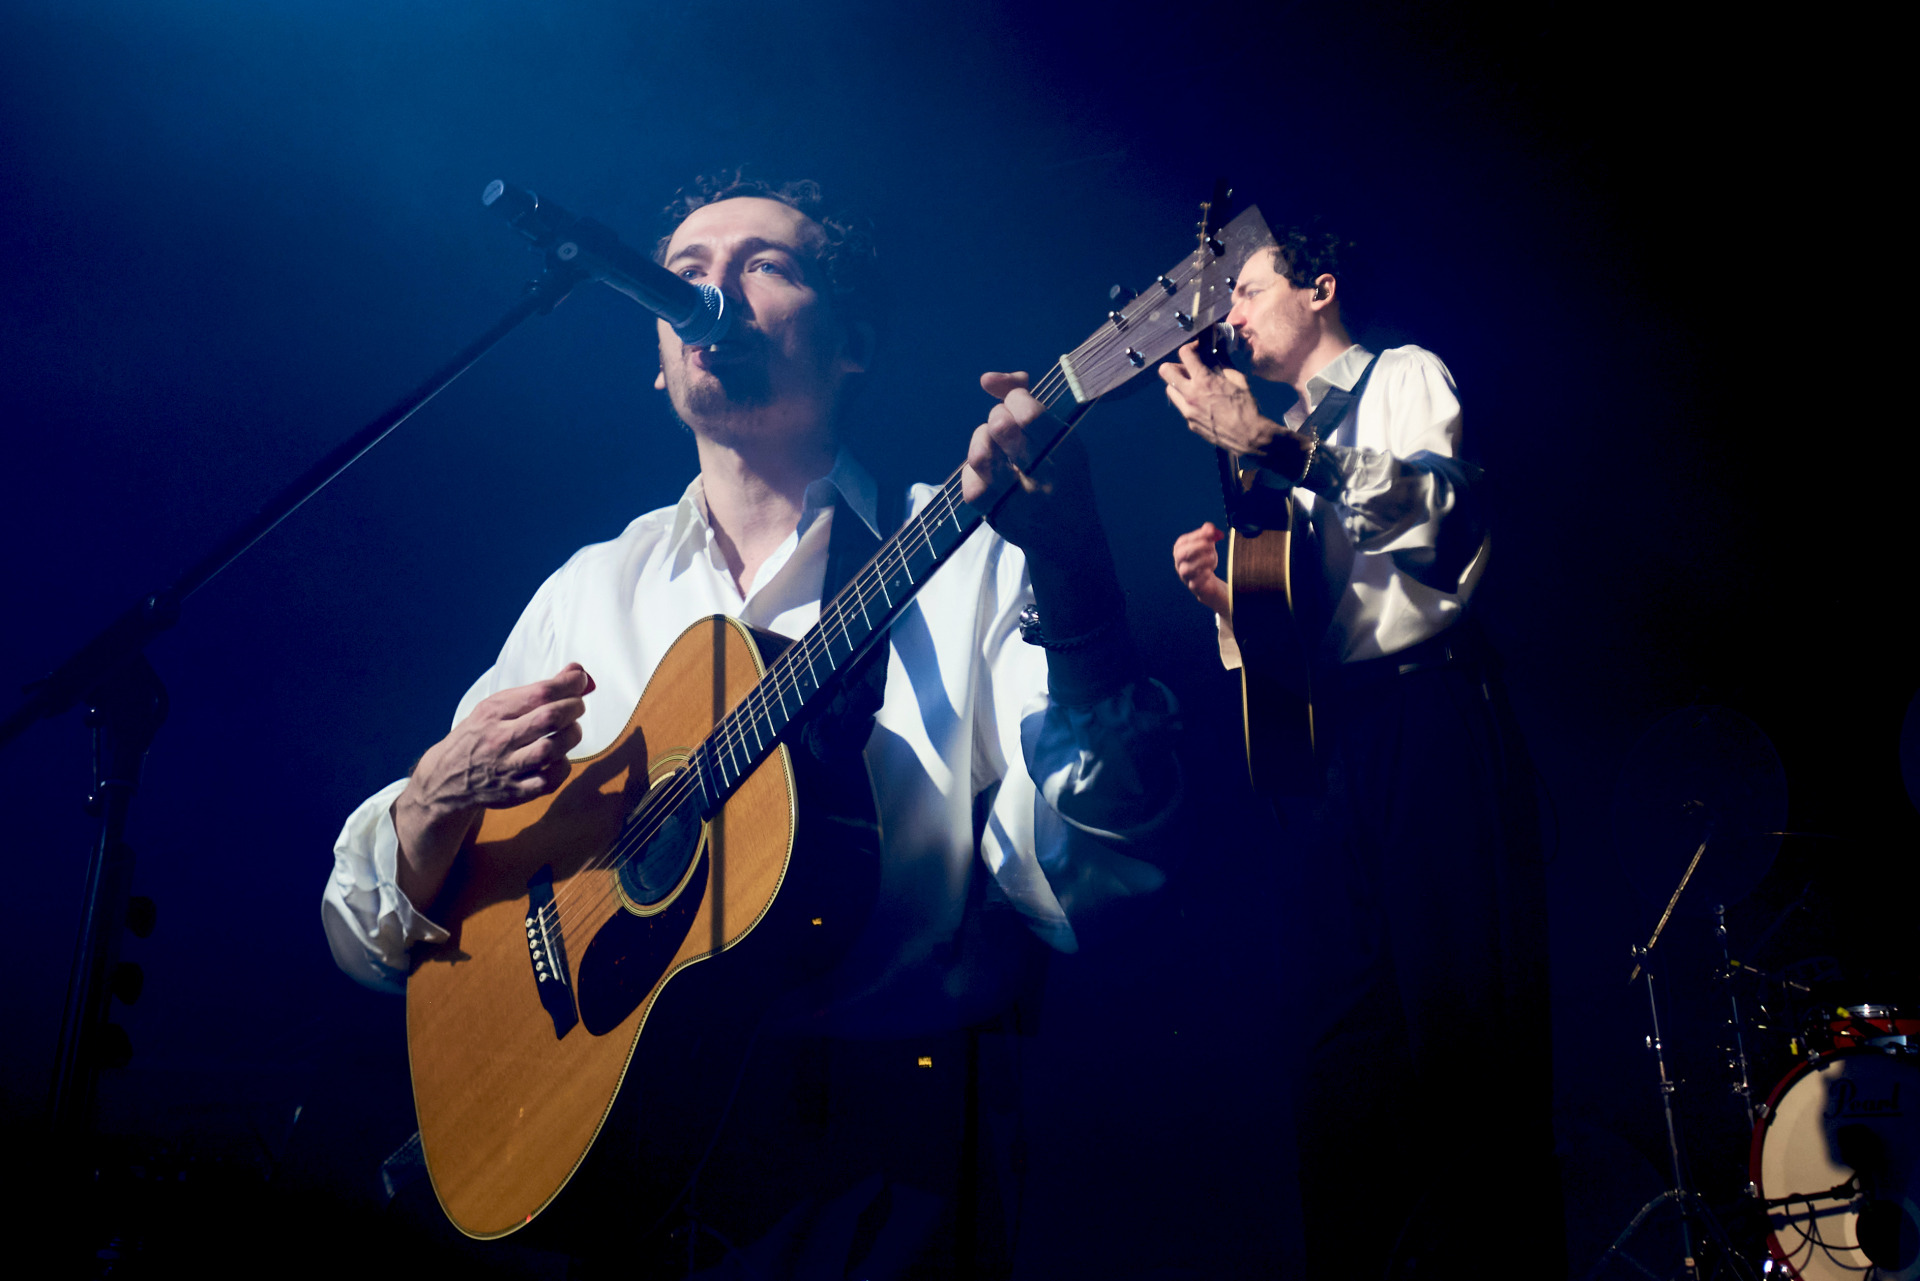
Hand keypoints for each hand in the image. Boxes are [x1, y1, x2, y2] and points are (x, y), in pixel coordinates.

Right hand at [393, 662, 594, 905]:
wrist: (446, 777)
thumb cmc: (481, 734)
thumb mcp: (497, 707)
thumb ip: (537, 691)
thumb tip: (577, 672)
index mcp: (493, 712)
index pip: (540, 693)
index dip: (569, 684)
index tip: (579, 679)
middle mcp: (499, 739)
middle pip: (549, 718)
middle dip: (573, 707)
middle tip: (576, 706)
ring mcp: (507, 768)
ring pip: (551, 749)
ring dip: (571, 735)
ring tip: (570, 730)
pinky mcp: (515, 792)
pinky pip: (550, 780)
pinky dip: (562, 766)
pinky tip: (558, 757)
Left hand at [962, 371, 1097, 556]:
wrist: (1070, 538)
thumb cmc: (1062, 474)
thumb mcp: (1060, 436)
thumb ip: (1027, 399)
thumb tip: (987, 379)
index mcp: (1067, 452)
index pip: (1029, 414)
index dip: (1013, 397)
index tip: (1017, 402)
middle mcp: (1045, 478)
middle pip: (1002, 429)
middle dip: (997, 416)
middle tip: (1005, 424)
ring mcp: (1020, 502)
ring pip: (980, 456)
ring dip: (980, 440)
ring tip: (991, 443)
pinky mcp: (999, 519)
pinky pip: (971, 484)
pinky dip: (973, 469)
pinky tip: (988, 470)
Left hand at [1159, 341, 1308, 473]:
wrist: (1248, 435)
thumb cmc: (1246, 406)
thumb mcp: (1237, 378)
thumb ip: (1222, 362)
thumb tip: (1216, 349)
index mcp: (1203, 380)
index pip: (1184, 354)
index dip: (1190, 347)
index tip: (1197, 349)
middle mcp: (1190, 394)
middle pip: (1165, 371)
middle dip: (1176, 364)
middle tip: (1189, 367)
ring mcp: (1187, 410)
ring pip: (1169, 389)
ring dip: (1178, 383)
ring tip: (1194, 385)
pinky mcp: (1189, 423)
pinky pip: (1181, 405)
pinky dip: (1187, 399)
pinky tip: (1202, 401)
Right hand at [1172, 522, 1230, 619]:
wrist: (1209, 582)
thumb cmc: (1206, 560)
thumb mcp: (1208, 545)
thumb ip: (1208, 534)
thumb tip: (1209, 527)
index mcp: (1180, 549)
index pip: (1184, 541)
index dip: (1197, 536)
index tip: (1211, 532)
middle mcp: (1179, 562)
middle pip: (1182, 553)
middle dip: (1198, 547)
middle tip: (1211, 545)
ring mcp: (1184, 575)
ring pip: (1186, 569)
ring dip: (1203, 561)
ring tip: (1213, 559)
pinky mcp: (1193, 586)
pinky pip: (1195, 582)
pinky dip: (1203, 576)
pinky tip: (1209, 571)